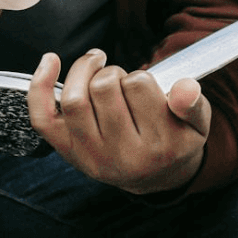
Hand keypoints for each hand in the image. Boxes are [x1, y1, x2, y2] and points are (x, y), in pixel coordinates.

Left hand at [28, 48, 209, 192]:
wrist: (155, 177)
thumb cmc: (174, 140)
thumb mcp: (197, 124)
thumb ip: (194, 103)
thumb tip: (184, 88)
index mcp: (159, 147)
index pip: (139, 84)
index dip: (142, 76)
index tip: (147, 88)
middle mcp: (122, 157)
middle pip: (104, 87)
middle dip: (113, 73)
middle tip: (123, 83)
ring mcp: (90, 157)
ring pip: (75, 98)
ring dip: (85, 71)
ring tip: (98, 70)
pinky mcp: (67, 152)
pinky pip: (42, 117)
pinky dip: (40, 86)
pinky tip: (50, 61)